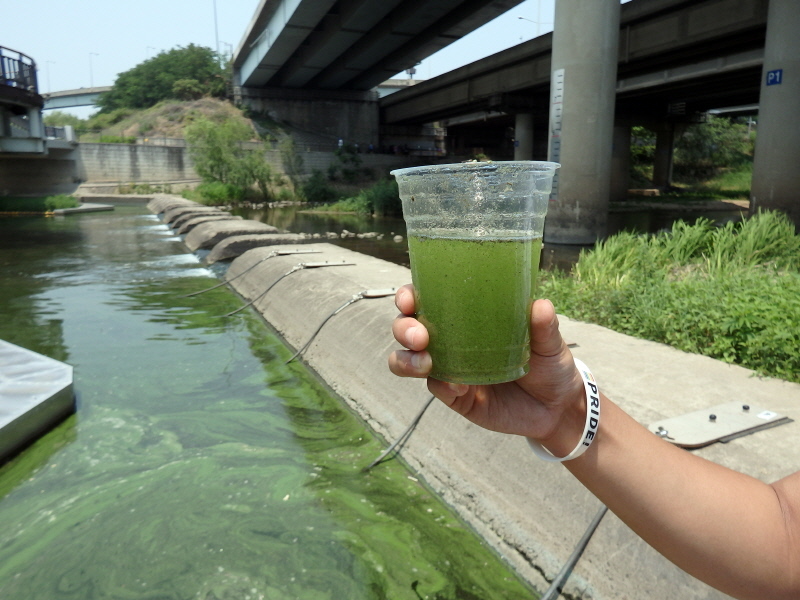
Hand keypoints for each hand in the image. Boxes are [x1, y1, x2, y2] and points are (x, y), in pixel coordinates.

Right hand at [388, 285, 586, 448]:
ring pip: (407, 360)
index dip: (408, 296)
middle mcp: (450, 339)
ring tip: (425, 363)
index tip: (409, 299)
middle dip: (403, 328)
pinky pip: (436, 388)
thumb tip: (539, 305)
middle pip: (406, 328)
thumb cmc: (549, 364)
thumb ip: (543, 326)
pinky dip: (441, 385)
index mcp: (465, 316)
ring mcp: (449, 369)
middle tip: (420, 336)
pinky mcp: (455, 397)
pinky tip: (458, 387)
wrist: (557, 408)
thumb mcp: (549, 343)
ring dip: (406, 359)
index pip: (426, 299)